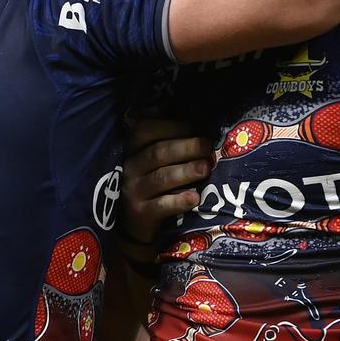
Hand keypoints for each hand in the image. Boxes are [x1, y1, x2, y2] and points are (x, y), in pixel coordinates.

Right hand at [121, 119, 212, 242]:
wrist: (134, 222)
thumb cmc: (152, 180)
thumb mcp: (153, 157)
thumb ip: (169, 138)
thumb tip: (198, 118)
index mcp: (134, 148)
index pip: (147, 130)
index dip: (174, 127)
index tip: (196, 129)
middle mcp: (131, 167)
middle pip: (158, 153)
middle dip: (186, 147)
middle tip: (208, 147)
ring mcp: (134, 191)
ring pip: (161, 178)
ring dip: (186, 171)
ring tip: (205, 168)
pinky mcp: (141, 213)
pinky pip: (161, 206)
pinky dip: (178, 201)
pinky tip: (194, 198)